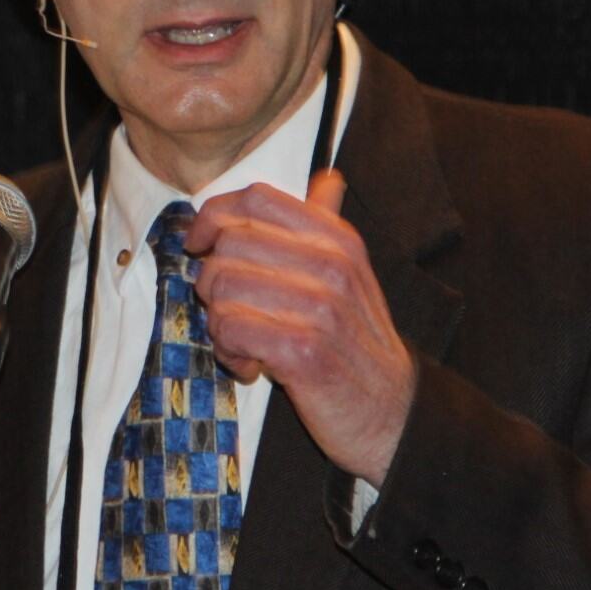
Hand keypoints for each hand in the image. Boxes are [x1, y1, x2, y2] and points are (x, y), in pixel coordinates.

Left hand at [185, 169, 416, 485]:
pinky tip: (250, 365)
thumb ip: (329, 226)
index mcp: (338, 239)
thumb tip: (328, 179)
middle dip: (212, 281)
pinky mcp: (302, 352)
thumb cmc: (355, 340)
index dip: (213, 216)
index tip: (200, 243)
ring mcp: (320, 308)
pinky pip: (229, 330)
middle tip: (231, 310)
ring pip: (220, 288)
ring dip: (218, 322)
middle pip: (228, 245)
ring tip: (243, 342)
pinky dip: (228, 352)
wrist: (390, 411)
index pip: (256, 200)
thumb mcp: (352, 274)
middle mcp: (332, 265)